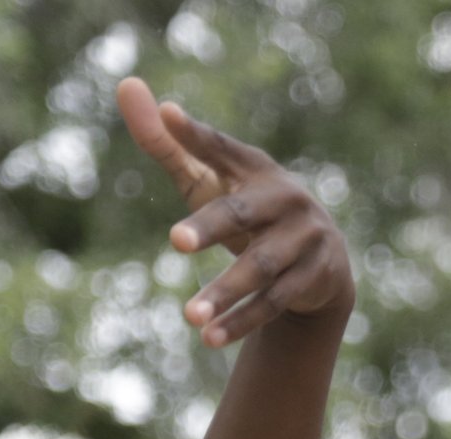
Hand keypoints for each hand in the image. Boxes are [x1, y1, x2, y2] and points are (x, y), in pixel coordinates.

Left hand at [116, 78, 353, 347]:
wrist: (322, 263)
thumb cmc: (250, 211)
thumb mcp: (211, 179)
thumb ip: (168, 143)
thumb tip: (129, 88)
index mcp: (256, 167)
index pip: (222, 148)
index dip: (197, 135)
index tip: (168, 117)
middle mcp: (287, 198)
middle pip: (242, 213)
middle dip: (211, 227)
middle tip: (176, 242)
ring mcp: (306, 239)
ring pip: (261, 268)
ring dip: (225, 292)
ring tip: (187, 316)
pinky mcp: (315, 277)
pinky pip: (275, 302)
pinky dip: (242, 320)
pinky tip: (210, 337)